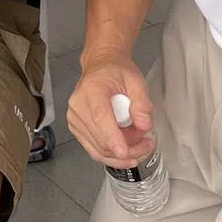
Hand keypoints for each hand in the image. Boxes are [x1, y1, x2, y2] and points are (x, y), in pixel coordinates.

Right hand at [68, 51, 154, 168]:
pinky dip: (112, 155)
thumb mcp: (136, 79)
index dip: (112, 136)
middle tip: (146, 143)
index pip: (100, 116)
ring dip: (122, 155)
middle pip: (101, 139)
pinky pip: (94, 150)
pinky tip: (126, 148)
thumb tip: (144, 124)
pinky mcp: (76, 128)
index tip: (123, 151)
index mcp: (92, 88)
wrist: (100, 66)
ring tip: (139, 144)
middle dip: (128, 148)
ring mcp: (75, 118)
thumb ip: (142, 102)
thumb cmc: (114, 71)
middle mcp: (79, 105)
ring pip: (98, 150)